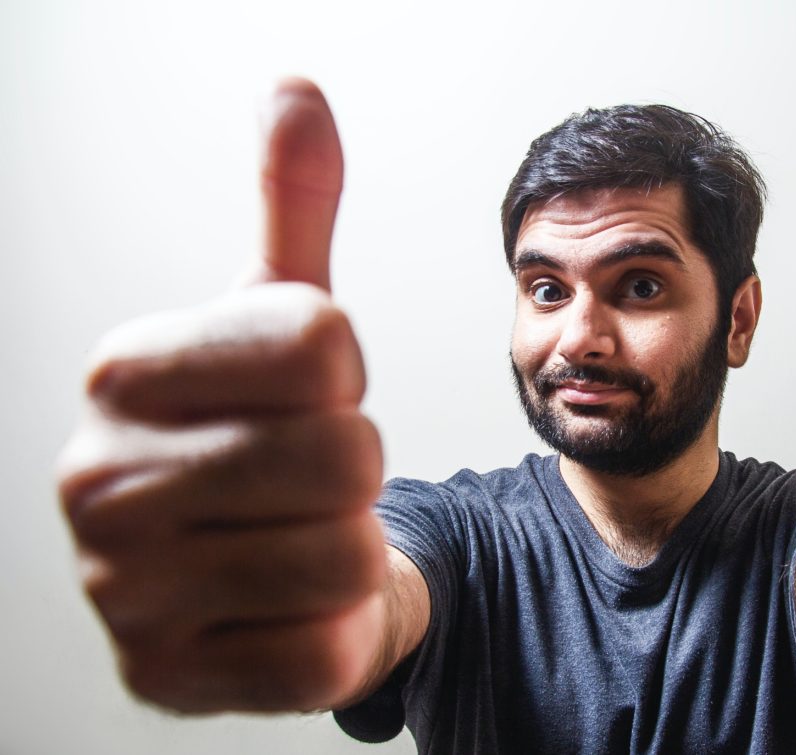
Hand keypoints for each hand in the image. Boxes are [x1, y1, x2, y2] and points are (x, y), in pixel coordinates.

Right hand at [56, 80, 389, 712]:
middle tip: (308, 478)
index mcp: (123, 368)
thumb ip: (293, 210)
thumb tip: (297, 90)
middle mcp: (99, 479)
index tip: (305, 391)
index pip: (320, 342)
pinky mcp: (166, 679)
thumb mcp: (278, 319)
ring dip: (347, 547)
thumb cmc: (267, 432)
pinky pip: (322, 652)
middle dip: (355, 467)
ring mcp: (122, 590)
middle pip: (344, 452)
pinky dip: (329, 628)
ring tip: (292, 537)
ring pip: (344, 555)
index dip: (345, 371)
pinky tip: (280, 606)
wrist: (246, 569)